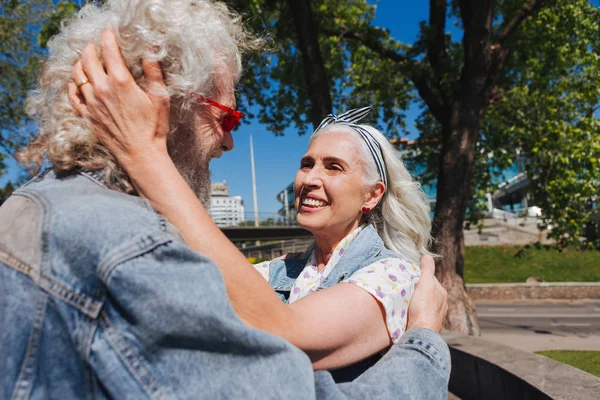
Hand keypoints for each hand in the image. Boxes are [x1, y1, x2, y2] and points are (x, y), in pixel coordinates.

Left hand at [67, 28, 170, 170]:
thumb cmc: (154, 127)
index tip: (110, 31)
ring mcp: (92, 103)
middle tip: (96, 44)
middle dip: (91, 47)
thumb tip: (150, 50)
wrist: (141, 154)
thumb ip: (153, 72)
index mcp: (121, 82)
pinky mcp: (87, 116)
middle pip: (87, 58)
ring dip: (80, 63)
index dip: (108, 37)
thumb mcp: (160, 98)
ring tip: (86, 60)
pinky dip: (72, 85)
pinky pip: (72, 95)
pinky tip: (77, 82)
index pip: (109, 50)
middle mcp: (102, 89)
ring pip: (77, 74)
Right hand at [407, 255, 447, 332]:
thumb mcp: (425, 283)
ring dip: (418, 303)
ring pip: (426, 305)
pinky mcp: (430, 326)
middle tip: (407, 290)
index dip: (420, 277)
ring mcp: (437, 316)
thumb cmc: (422, 307)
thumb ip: (427, 269)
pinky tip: (411, 315)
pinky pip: (423, 316)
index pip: (430, 279)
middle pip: (428, 292)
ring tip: (407, 303)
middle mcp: (442, 304)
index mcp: (442, 292)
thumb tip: (428, 256)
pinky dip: (418, 313)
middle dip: (419, 291)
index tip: (410, 278)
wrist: (420, 332)